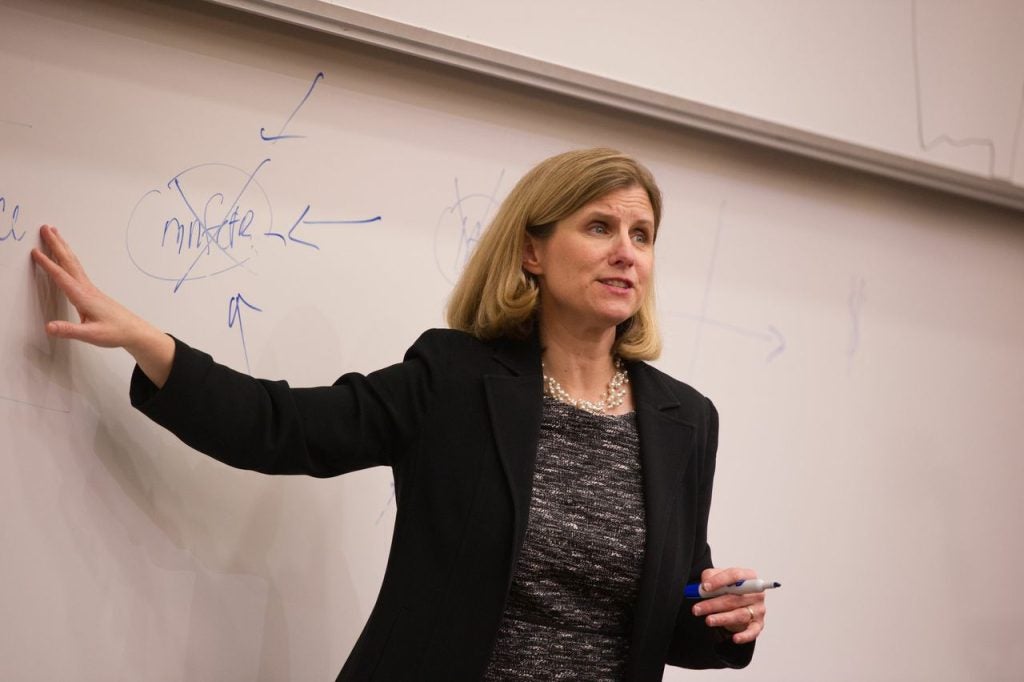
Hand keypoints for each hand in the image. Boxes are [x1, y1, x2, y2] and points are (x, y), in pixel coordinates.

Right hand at [31, 224, 173, 385]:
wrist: (135, 331)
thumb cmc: (116, 332)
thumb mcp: (91, 335)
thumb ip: (69, 330)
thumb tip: (49, 327)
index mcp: (83, 296)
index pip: (62, 277)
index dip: (47, 264)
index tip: (35, 251)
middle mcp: (87, 289)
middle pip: (69, 262)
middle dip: (56, 244)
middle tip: (46, 228)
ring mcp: (90, 289)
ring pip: (74, 264)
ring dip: (63, 248)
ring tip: (56, 234)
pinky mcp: (93, 293)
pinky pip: (77, 270)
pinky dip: (69, 259)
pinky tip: (67, 259)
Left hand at [691, 566, 765, 644]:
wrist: (738, 602)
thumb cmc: (728, 588)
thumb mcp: (717, 577)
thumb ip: (709, 576)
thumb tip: (704, 585)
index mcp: (748, 576)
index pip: (735, 576)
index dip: (719, 581)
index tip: (705, 587)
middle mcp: (756, 593)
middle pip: (734, 598)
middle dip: (713, 604)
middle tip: (697, 609)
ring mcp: (758, 609)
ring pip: (739, 614)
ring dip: (722, 618)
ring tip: (708, 620)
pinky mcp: (758, 624)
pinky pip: (752, 631)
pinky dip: (744, 636)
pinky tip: (735, 638)